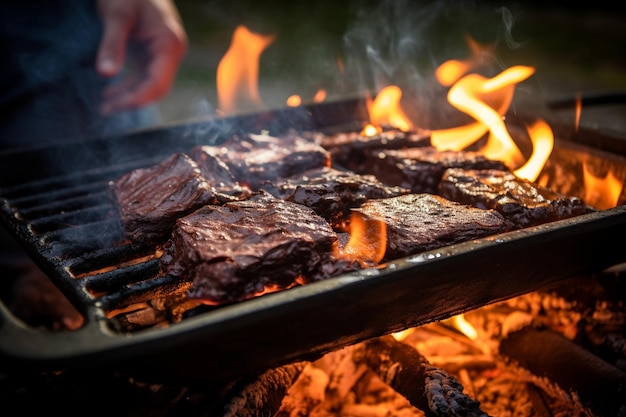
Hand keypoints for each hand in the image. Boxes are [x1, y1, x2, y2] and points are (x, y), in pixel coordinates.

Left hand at [96, 0, 186, 114]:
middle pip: (156, 88)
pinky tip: (111, 90)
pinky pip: (144, 75)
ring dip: (128, 95)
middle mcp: (171, 52)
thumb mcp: (117, 15)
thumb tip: (105, 74)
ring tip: (104, 105)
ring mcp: (163, 53)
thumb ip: (112, 44)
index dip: (138, 99)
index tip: (115, 106)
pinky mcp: (153, 51)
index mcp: (169, 45)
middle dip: (132, 101)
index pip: (158, 83)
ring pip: (149, 84)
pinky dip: (129, 85)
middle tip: (105, 110)